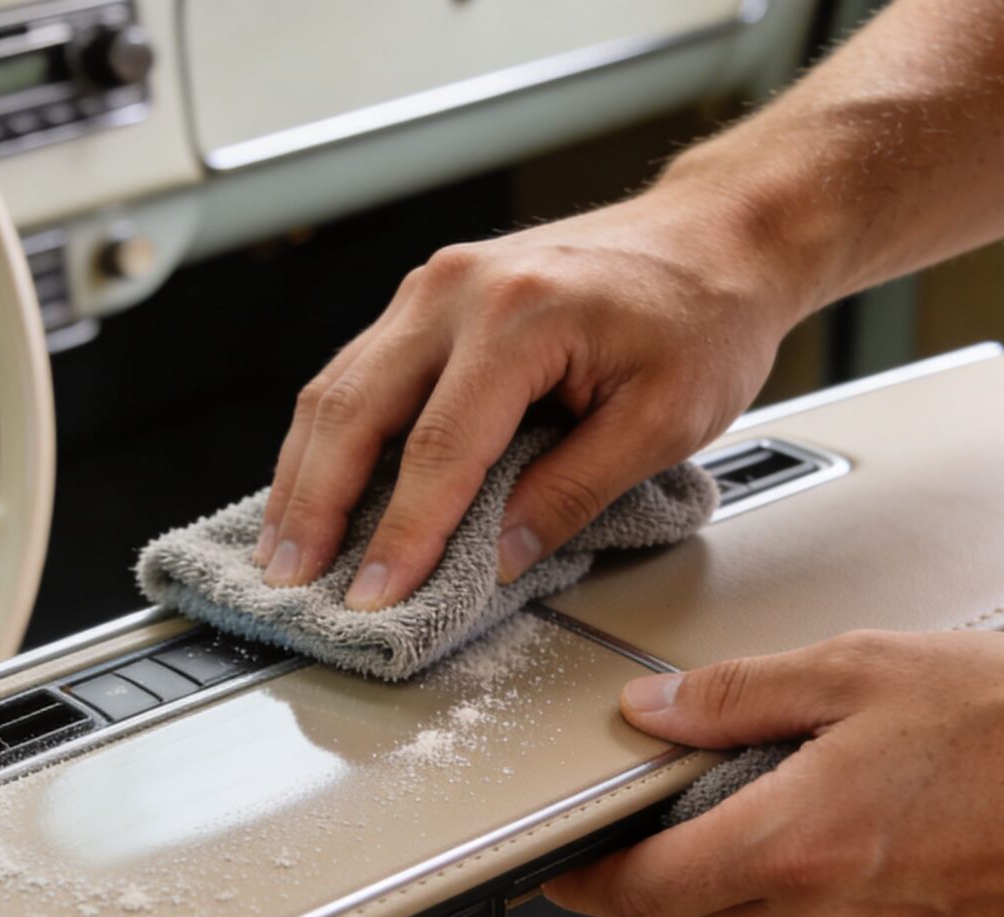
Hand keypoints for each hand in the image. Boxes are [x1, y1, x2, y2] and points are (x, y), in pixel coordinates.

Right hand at [256, 182, 812, 609]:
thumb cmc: (703, 314)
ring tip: (285, 547)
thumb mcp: (664, 420)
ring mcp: (436, 286)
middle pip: (356, 409)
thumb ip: (575, 491)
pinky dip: (329, 435)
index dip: (403, 533)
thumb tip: (501, 555)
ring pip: (339, 386)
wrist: (719, 234)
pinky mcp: (431, 297)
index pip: (439, 448)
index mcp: (522, 315)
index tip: (378, 595)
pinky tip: (314, 485)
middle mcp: (460, 289)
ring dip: (305, 473)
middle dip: (315, 505)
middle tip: (290, 579)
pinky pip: (358, 369)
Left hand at [546, 630, 1003, 916]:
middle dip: (663, 869)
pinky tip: (853, 836)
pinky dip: (806, 902)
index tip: (555, 861)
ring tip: (785, 802)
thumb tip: (651, 711)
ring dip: (739, 882)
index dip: (583, 880)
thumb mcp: (863, 669)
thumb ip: (738, 696)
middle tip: (673, 802)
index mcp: (796, 845)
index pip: (641, 892)